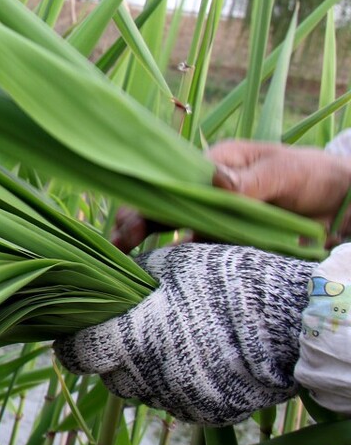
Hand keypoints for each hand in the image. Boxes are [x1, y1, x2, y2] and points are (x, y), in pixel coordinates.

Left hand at [54, 243, 313, 425]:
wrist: (289, 322)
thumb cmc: (224, 283)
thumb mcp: (170, 265)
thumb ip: (128, 281)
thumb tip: (102, 284)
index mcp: (129, 340)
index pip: (75, 354)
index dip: (71, 343)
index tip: (75, 332)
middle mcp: (147, 378)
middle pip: (109, 376)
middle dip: (113, 357)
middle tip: (134, 331)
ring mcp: (178, 400)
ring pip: (143, 391)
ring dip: (146, 372)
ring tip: (173, 341)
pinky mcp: (206, 414)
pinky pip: (176, 402)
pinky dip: (178, 384)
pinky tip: (199, 359)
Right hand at [112, 141, 350, 251]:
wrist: (344, 205)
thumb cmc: (312, 175)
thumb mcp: (283, 171)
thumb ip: (249, 180)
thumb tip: (214, 180)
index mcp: (212, 167)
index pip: (168, 181)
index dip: (144, 199)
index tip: (128, 222)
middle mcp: (206, 194)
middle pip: (161, 208)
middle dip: (134, 225)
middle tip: (117, 247)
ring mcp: (214, 221)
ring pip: (172, 234)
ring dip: (149, 248)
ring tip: (127, 265)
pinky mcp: (226, 245)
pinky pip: (197, 256)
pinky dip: (177, 266)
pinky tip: (159, 278)